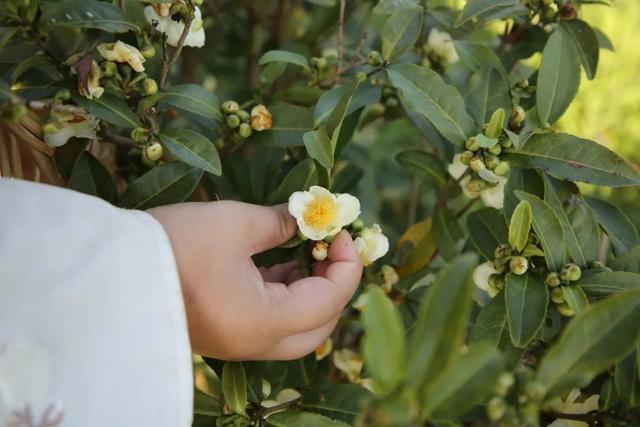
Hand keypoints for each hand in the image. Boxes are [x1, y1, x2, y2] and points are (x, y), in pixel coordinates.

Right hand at [148, 201, 362, 359]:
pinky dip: (284, 295)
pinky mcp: (224, 333)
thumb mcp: (235, 223)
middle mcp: (256, 343)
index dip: (346, 264)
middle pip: (319, 325)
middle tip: (332, 247)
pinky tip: (281, 262)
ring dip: (310, 290)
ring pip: (296, 327)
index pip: (330, 300)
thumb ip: (280, 222)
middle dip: (334, 285)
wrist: (109, 273)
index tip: (342, 230)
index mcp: (265, 321)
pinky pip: (270, 322)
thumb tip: (306, 216)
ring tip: (307, 248)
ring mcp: (238, 342)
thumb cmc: (175, 245)